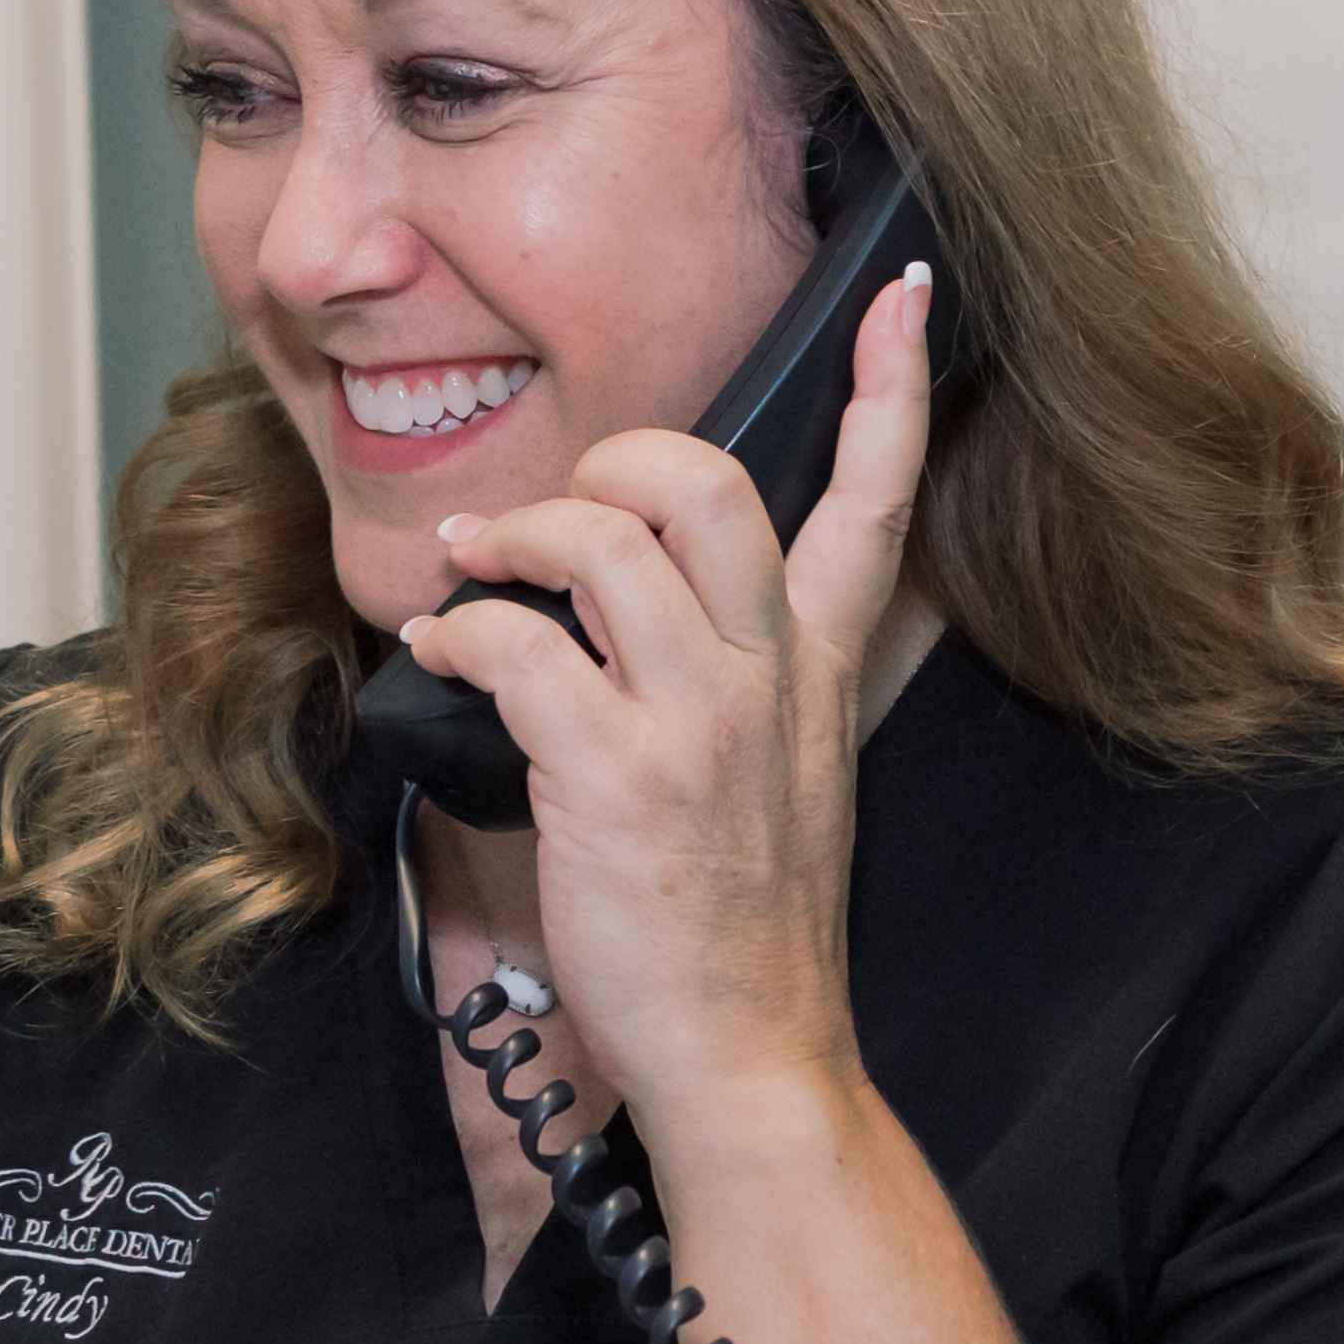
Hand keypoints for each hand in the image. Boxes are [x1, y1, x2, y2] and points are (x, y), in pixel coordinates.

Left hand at [397, 265, 935, 1127]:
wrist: (752, 1053)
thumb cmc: (749, 922)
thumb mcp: (794, 773)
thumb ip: (755, 673)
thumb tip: (653, 588)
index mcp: (820, 667)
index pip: (878, 499)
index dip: (892, 383)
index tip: (904, 290)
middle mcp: (770, 677)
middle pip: (707, 483)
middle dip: (615, 458)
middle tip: (558, 506)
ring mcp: (698, 722)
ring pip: (604, 542)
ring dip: (514, 537)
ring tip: (473, 568)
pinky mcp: (615, 777)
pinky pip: (519, 646)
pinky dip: (458, 632)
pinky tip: (439, 653)